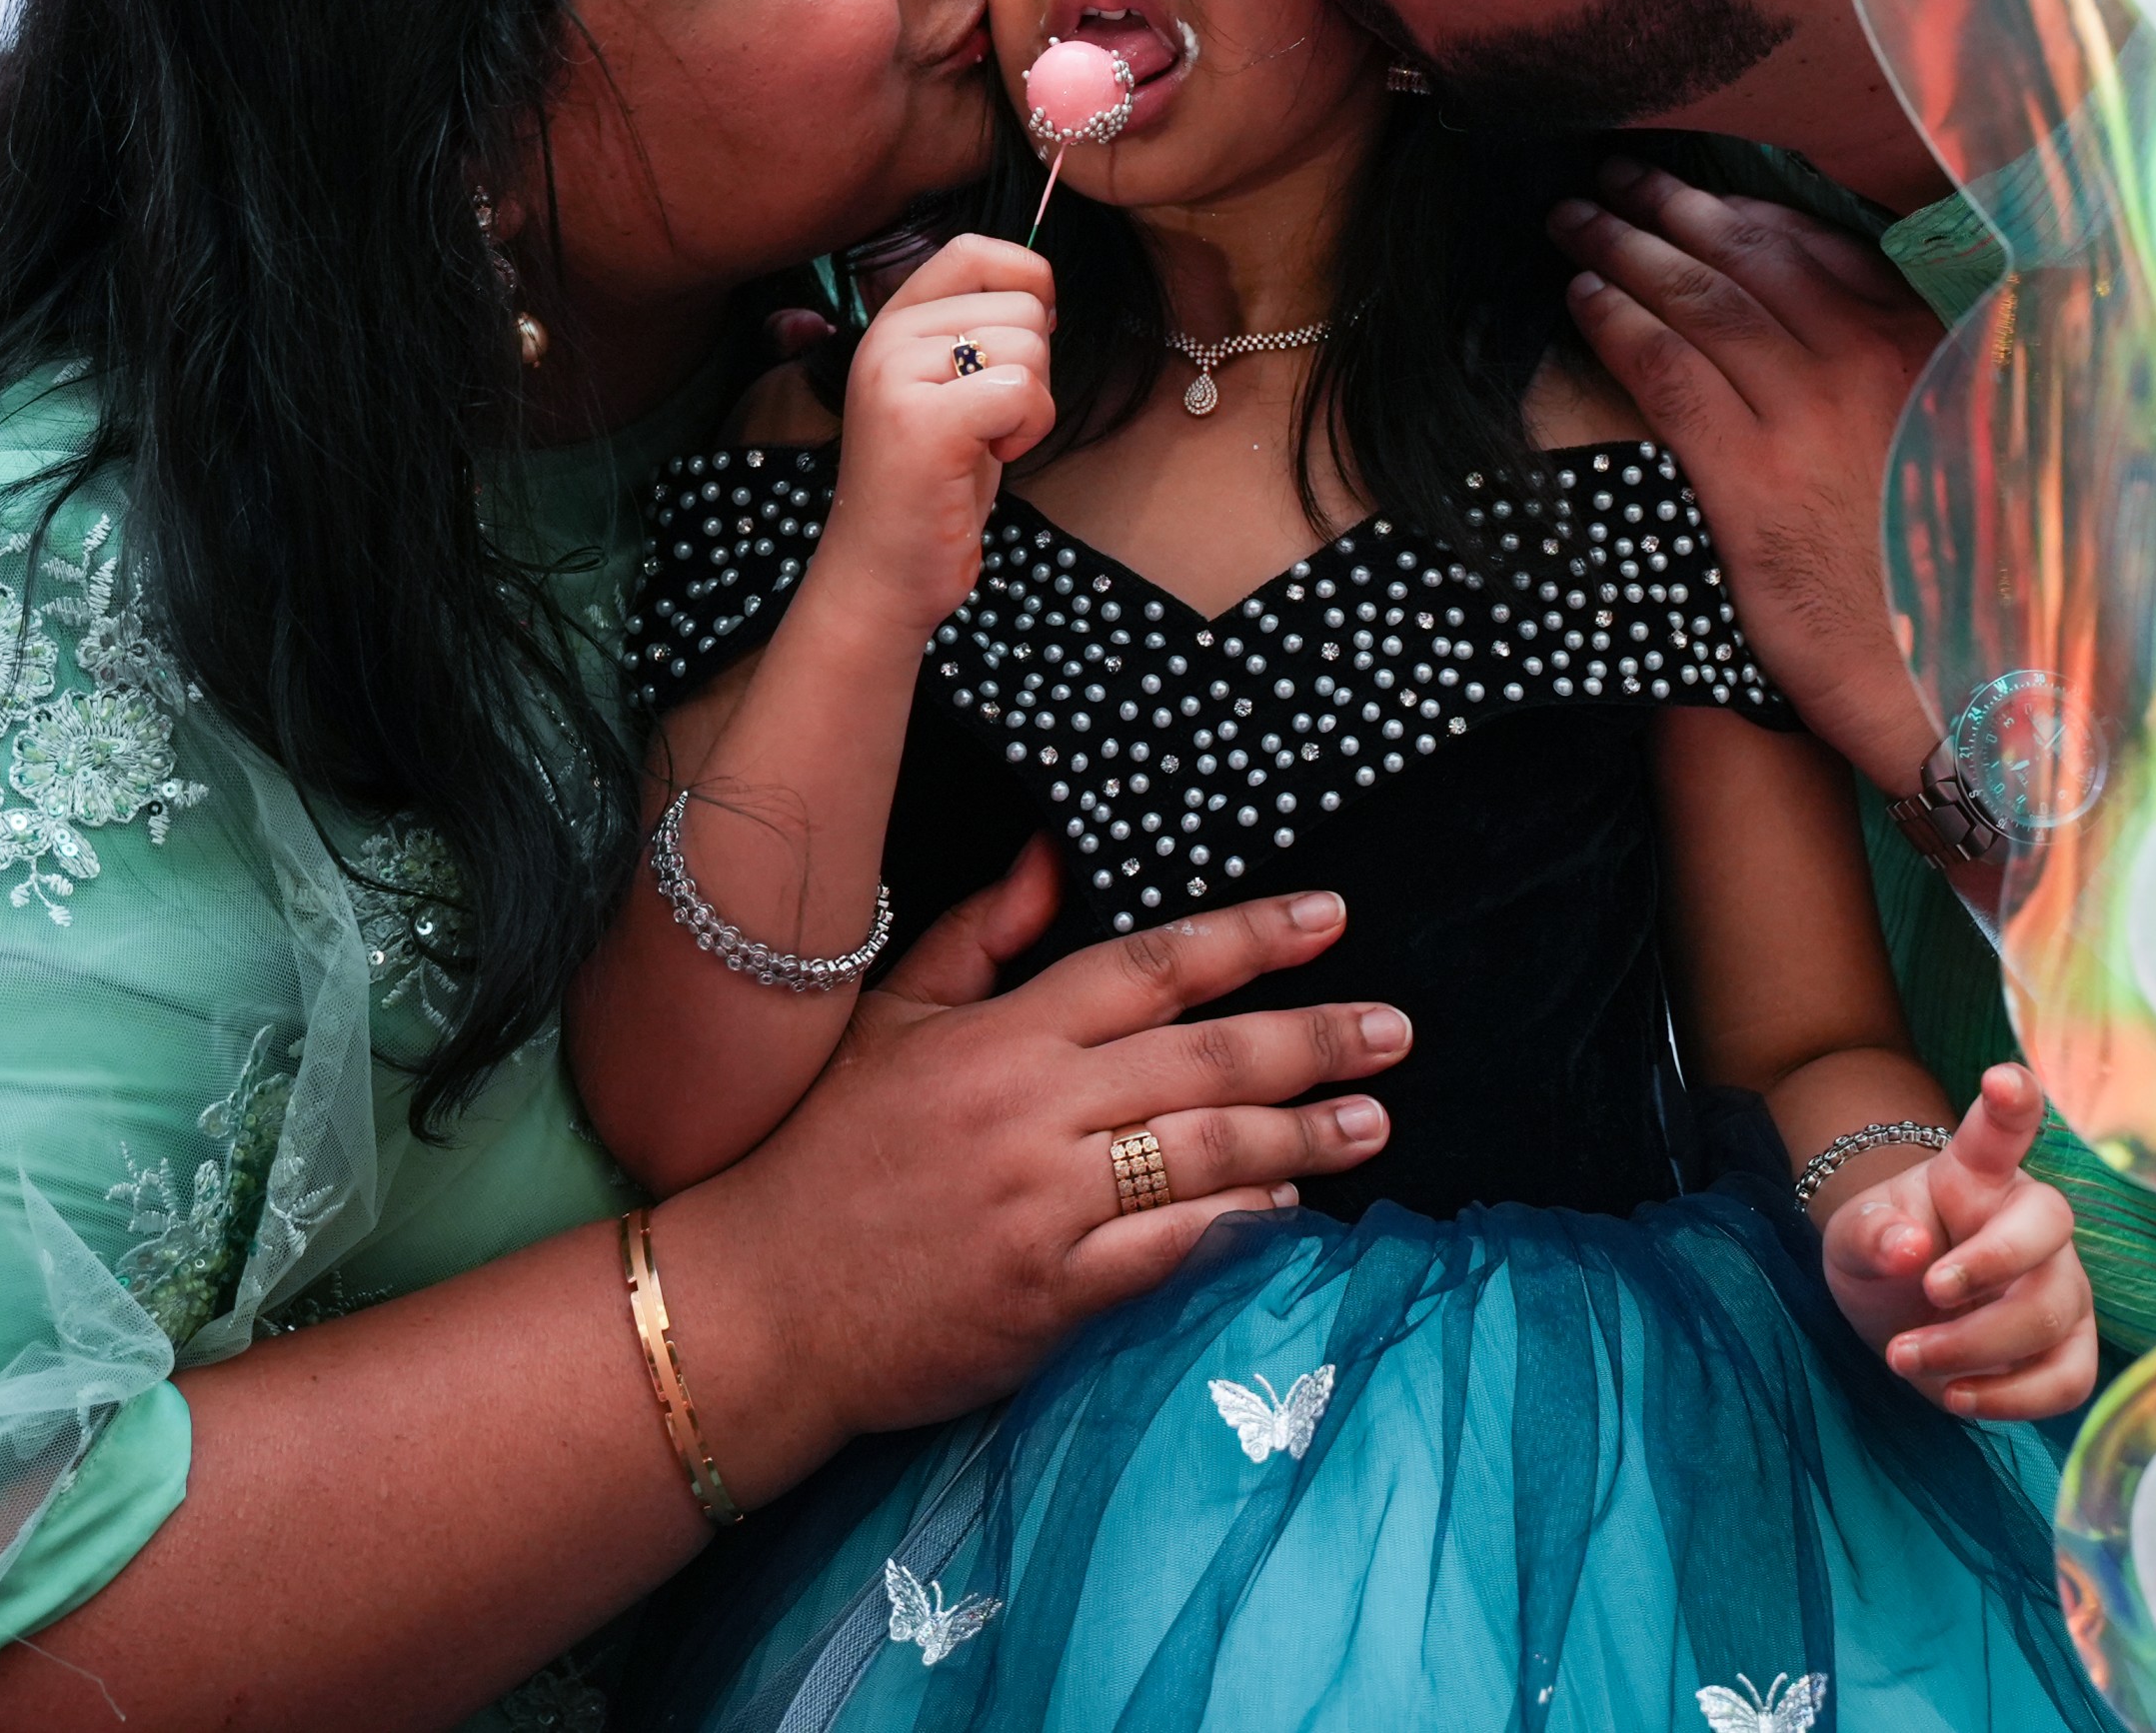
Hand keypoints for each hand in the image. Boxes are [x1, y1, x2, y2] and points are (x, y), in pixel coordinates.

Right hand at [682, 846, 1410, 1443]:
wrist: (759, 1301)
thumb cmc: (825, 1151)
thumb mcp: (890, 1019)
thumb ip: (983, 936)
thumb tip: (1058, 854)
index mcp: (1001, 1032)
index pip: (1152, 964)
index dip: (1251, 937)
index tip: (1332, 918)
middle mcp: (1031, 1109)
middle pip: (1204, 1057)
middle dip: (1315, 1039)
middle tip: (1396, 1031)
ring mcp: (1041, 1205)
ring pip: (1205, 1153)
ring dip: (1302, 1137)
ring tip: (1373, 1123)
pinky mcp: (1048, 1295)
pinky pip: (1170, 1251)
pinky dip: (1237, 1229)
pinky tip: (1287, 1213)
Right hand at [822, 236, 1057, 632]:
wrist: (884, 573)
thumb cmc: (933, 484)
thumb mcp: (951, 389)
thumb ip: (979, 332)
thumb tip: (1044, 288)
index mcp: (893, 322)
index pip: (973, 249)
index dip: (1026, 279)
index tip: (1031, 338)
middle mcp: (886, 338)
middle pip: (1020, 302)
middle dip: (1034, 365)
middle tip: (992, 419)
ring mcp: (897, 377)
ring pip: (1028, 344)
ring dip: (1033, 402)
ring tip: (988, 441)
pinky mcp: (923, 423)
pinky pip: (1023, 390)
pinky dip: (1029, 428)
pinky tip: (996, 458)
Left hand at [1551, 166, 1945, 795]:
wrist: (1960, 679)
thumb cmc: (1952, 570)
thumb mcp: (1959, 443)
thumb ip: (1907, 370)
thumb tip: (1837, 322)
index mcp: (1922, 344)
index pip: (1814, 246)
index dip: (1739, 210)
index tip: (1691, 190)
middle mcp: (1868, 360)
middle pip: (1745, 257)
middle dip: (1667, 208)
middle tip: (1610, 178)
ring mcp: (1807, 414)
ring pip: (1698, 301)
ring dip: (1625, 249)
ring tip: (1577, 222)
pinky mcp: (1751, 477)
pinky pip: (1668, 373)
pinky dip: (1618, 325)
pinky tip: (1581, 301)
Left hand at [1817, 1067, 2093, 1421]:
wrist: (1900, 1311)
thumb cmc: (1886, 1253)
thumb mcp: (1852, 1238)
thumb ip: (1872, 1234)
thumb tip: (1909, 1248)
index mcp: (1977, 1173)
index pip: (2003, 1130)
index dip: (2012, 1103)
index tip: (2001, 1080)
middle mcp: (2031, 1221)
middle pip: (2047, 1230)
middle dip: (1987, 1267)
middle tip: (1925, 1292)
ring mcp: (2060, 1283)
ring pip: (2053, 1313)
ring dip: (1976, 1346)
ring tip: (1904, 1357)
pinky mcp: (2068, 1346)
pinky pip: (2071, 1378)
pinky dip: (2015, 1399)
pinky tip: (1958, 1395)